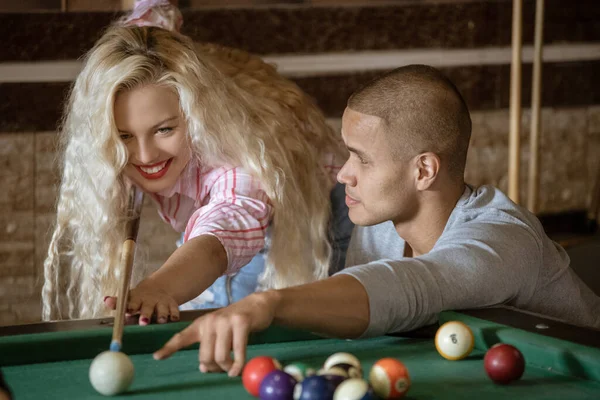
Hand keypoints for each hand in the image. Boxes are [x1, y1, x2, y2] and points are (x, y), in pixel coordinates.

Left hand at [103, 280, 179, 324]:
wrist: (159, 289)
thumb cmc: (140, 298)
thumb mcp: (129, 298)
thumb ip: (118, 302)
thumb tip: (106, 300)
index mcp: (137, 299)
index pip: (133, 302)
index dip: (131, 306)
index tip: (129, 311)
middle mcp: (150, 301)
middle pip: (148, 307)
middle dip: (146, 314)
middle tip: (143, 321)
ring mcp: (162, 303)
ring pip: (162, 310)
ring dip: (161, 315)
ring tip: (161, 321)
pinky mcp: (172, 306)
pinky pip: (174, 311)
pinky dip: (174, 315)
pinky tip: (173, 319)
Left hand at [153, 291, 278, 375]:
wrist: (258, 305)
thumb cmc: (237, 323)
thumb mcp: (220, 334)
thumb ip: (209, 349)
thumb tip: (204, 369)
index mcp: (201, 324)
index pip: (182, 337)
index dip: (169, 348)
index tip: (156, 357)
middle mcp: (210, 321)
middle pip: (205, 357)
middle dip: (214, 368)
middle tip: (224, 369)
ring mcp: (226, 321)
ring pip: (220, 356)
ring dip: (227, 368)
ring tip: (233, 368)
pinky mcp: (241, 322)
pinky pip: (237, 351)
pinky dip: (238, 364)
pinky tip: (239, 369)